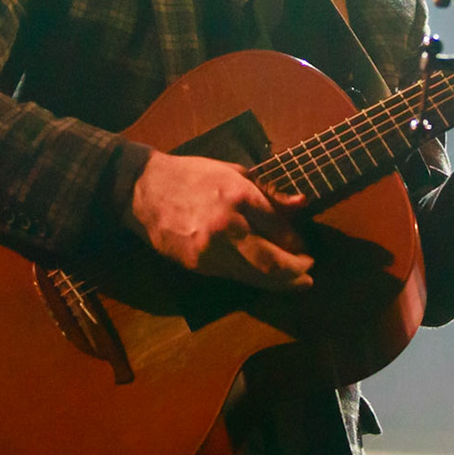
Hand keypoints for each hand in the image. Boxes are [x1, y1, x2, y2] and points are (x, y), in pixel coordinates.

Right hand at [125, 151, 313, 290]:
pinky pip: (233, 276)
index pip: (279, 228)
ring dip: (279, 283)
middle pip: (272, 261)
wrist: (144, 190)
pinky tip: (262, 276)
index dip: (296, 242)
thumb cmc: (192, 175)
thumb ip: (268, 192)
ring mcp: (210, 250)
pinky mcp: (197, 265)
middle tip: (309, 274)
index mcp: (239, 196)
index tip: (303, 247)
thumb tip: (301, 204)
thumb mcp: (233, 172)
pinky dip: (252, 278)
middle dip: (296, 272)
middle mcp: (227, 226)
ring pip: (254, 276)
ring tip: (296, 283)